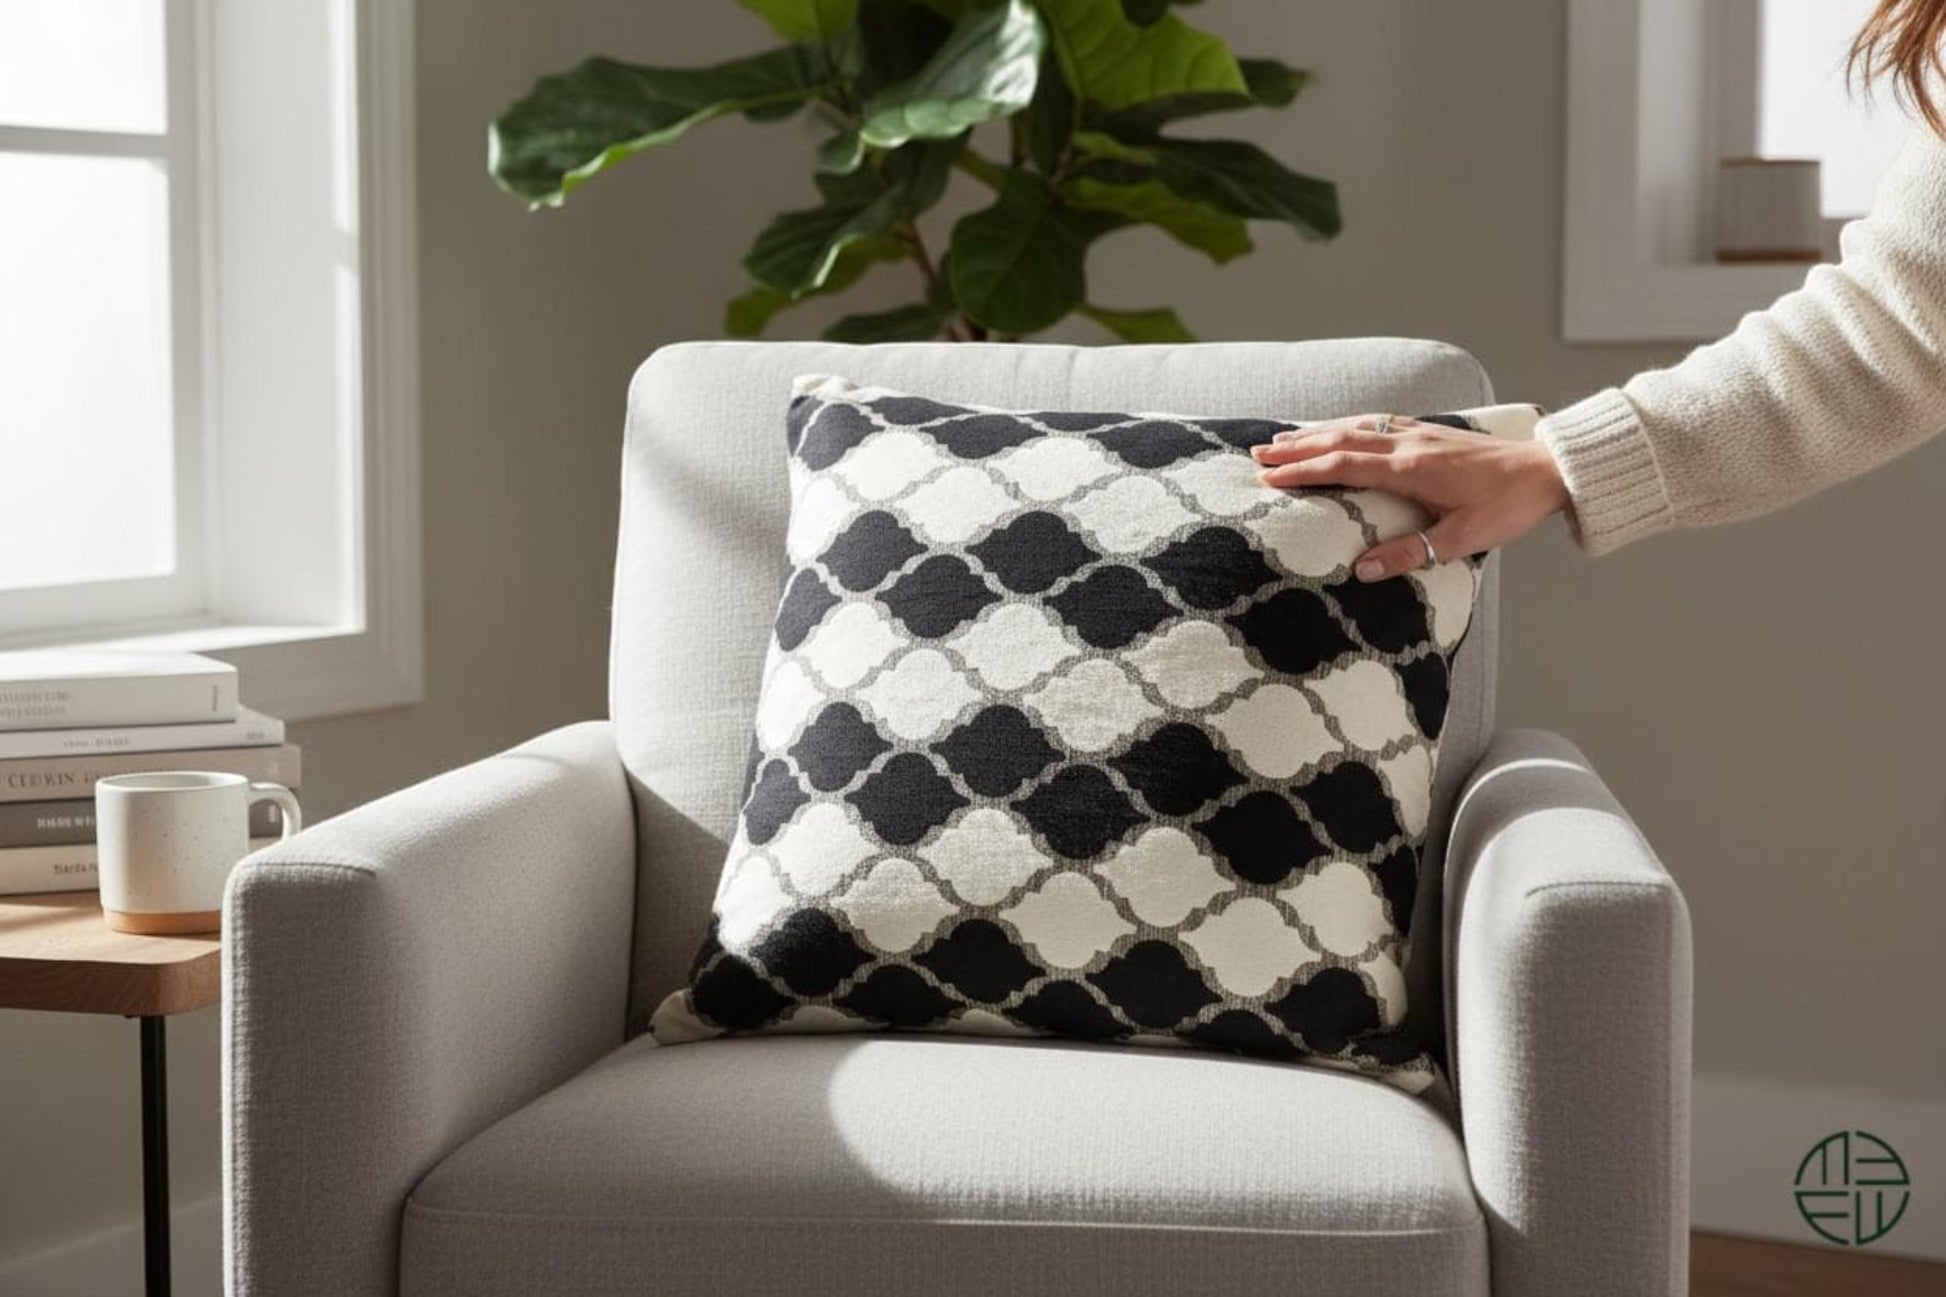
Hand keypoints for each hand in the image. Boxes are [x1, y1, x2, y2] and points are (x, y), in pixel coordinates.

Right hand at [1250, 414, 1569, 581]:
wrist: (1550, 470)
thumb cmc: (1510, 506)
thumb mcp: (1462, 539)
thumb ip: (1410, 554)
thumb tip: (1361, 571)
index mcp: (1411, 469)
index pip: (1343, 466)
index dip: (1302, 472)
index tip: (1268, 478)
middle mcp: (1409, 445)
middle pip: (1340, 440)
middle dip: (1296, 448)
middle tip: (1258, 455)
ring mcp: (1420, 434)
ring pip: (1356, 427)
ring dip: (1316, 433)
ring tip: (1283, 438)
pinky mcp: (1432, 433)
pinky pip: (1377, 423)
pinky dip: (1348, 425)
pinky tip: (1340, 428)